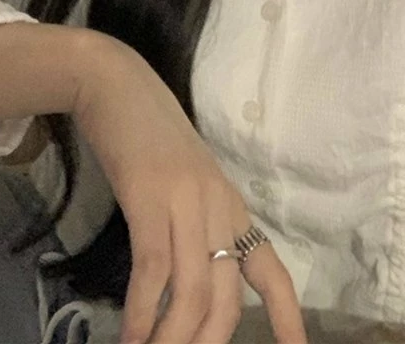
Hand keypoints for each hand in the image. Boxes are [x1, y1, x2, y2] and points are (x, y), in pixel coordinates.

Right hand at [73, 34, 307, 343]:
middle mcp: (218, 209)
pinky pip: (153, 271)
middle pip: (226, 300)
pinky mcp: (150, 199)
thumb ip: (192, 221)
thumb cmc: (149, 133)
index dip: (286, 314)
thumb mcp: (184, 180)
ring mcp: (186, 203)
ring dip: (172, 339)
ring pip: (193, 293)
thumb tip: (180, 277)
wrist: (118, 86)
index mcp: (231, 206)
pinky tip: (130, 337)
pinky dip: (141, 313)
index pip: (271, 269)